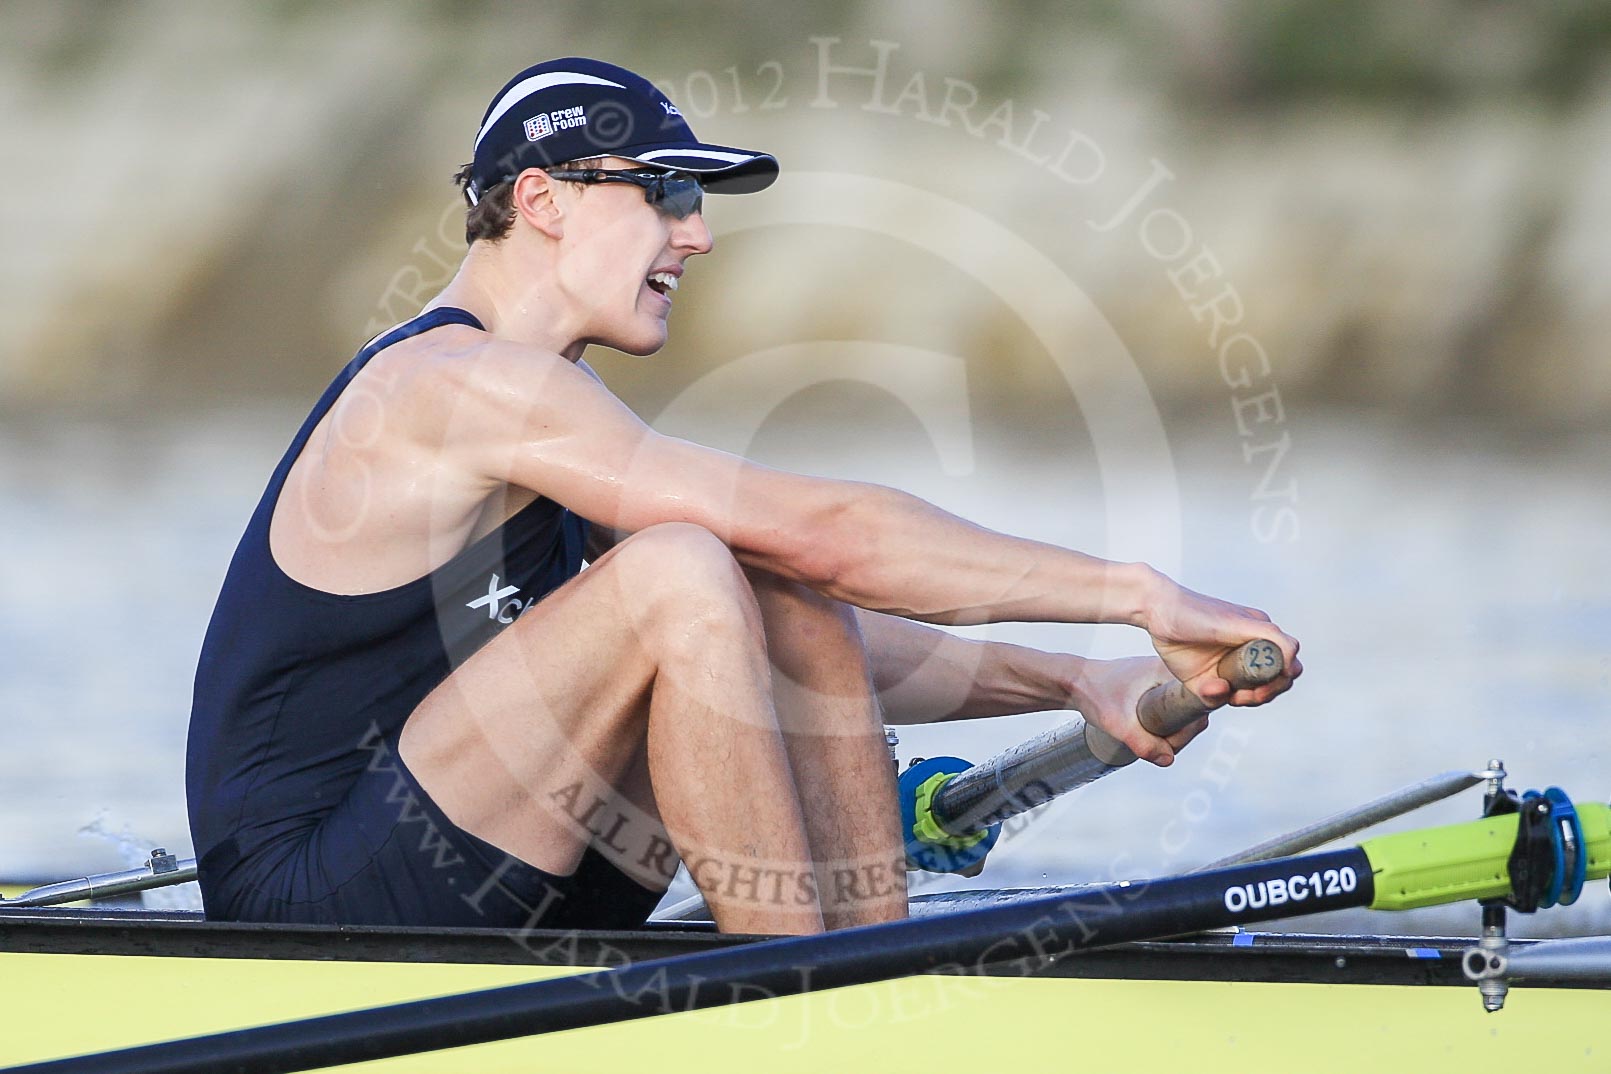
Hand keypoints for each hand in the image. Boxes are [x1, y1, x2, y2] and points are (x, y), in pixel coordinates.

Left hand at [1066, 655, 1211, 766]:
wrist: (1073, 682)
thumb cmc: (1092, 693)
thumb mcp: (1116, 722)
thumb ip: (1142, 743)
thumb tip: (1168, 759)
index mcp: (1167, 672)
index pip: (1196, 705)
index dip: (1186, 729)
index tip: (1168, 741)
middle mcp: (1170, 672)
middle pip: (1191, 712)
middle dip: (1176, 734)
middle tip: (1155, 744)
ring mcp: (1163, 679)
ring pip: (1180, 713)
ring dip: (1168, 730)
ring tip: (1145, 736)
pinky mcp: (1155, 687)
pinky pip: (1170, 710)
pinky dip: (1161, 723)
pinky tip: (1145, 729)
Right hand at [1140, 570, 1301, 708]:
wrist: (1157, 609)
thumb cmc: (1175, 638)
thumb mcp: (1196, 679)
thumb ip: (1212, 695)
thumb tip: (1225, 694)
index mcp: (1246, 648)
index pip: (1272, 677)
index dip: (1262, 694)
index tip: (1238, 699)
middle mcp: (1256, 636)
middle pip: (1286, 672)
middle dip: (1269, 692)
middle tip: (1242, 697)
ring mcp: (1257, 629)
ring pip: (1289, 661)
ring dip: (1273, 684)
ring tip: (1244, 692)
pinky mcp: (1252, 624)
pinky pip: (1283, 645)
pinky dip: (1282, 663)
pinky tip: (1259, 675)